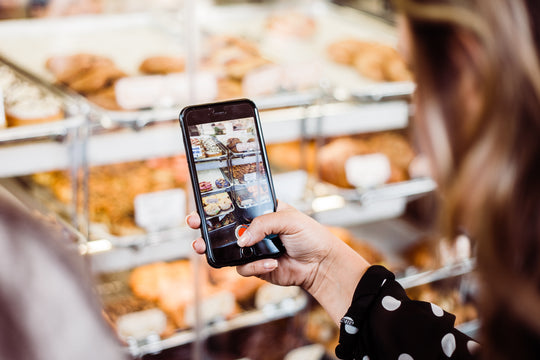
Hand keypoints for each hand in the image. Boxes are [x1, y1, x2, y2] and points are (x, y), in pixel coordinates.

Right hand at [187, 201, 330, 288]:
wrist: (321, 265)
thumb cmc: (310, 236)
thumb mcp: (289, 219)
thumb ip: (263, 224)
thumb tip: (242, 239)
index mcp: (262, 211)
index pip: (237, 204)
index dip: (219, 203)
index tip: (204, 202)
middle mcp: (255, 229)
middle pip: (224, 227)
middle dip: (206, 226)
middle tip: (194, 223)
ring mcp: (253, 249)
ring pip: (226, 250)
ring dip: (215, 249)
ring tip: (203, 247)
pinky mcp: (256, 267)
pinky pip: (242, 268)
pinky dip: (255, 266)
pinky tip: (272, 263)